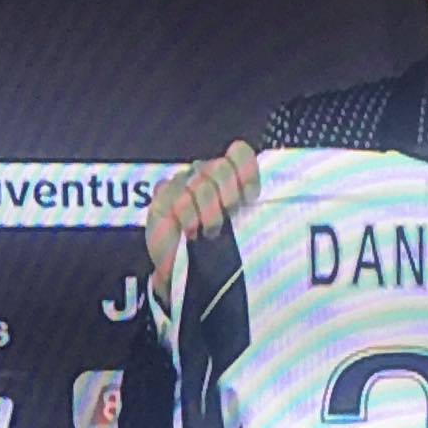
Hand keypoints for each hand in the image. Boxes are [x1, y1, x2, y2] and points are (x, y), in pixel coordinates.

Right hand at [144, 139, 260, 312]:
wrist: (187, 274)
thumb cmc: (219, 252)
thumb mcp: (245, 231)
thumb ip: (254, 211)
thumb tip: (264, 199)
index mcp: (229, 179)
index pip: (239, 154)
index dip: (246, 171)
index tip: (250, 197)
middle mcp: (206, 175)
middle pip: (220, 166)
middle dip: (228, 194)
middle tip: (228, 217)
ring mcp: (183, 183)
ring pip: (200, 181)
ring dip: (209, 211)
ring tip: (209, 232)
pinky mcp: (163, 195)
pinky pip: (178, 195)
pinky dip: (188, 216)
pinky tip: (191, 231)